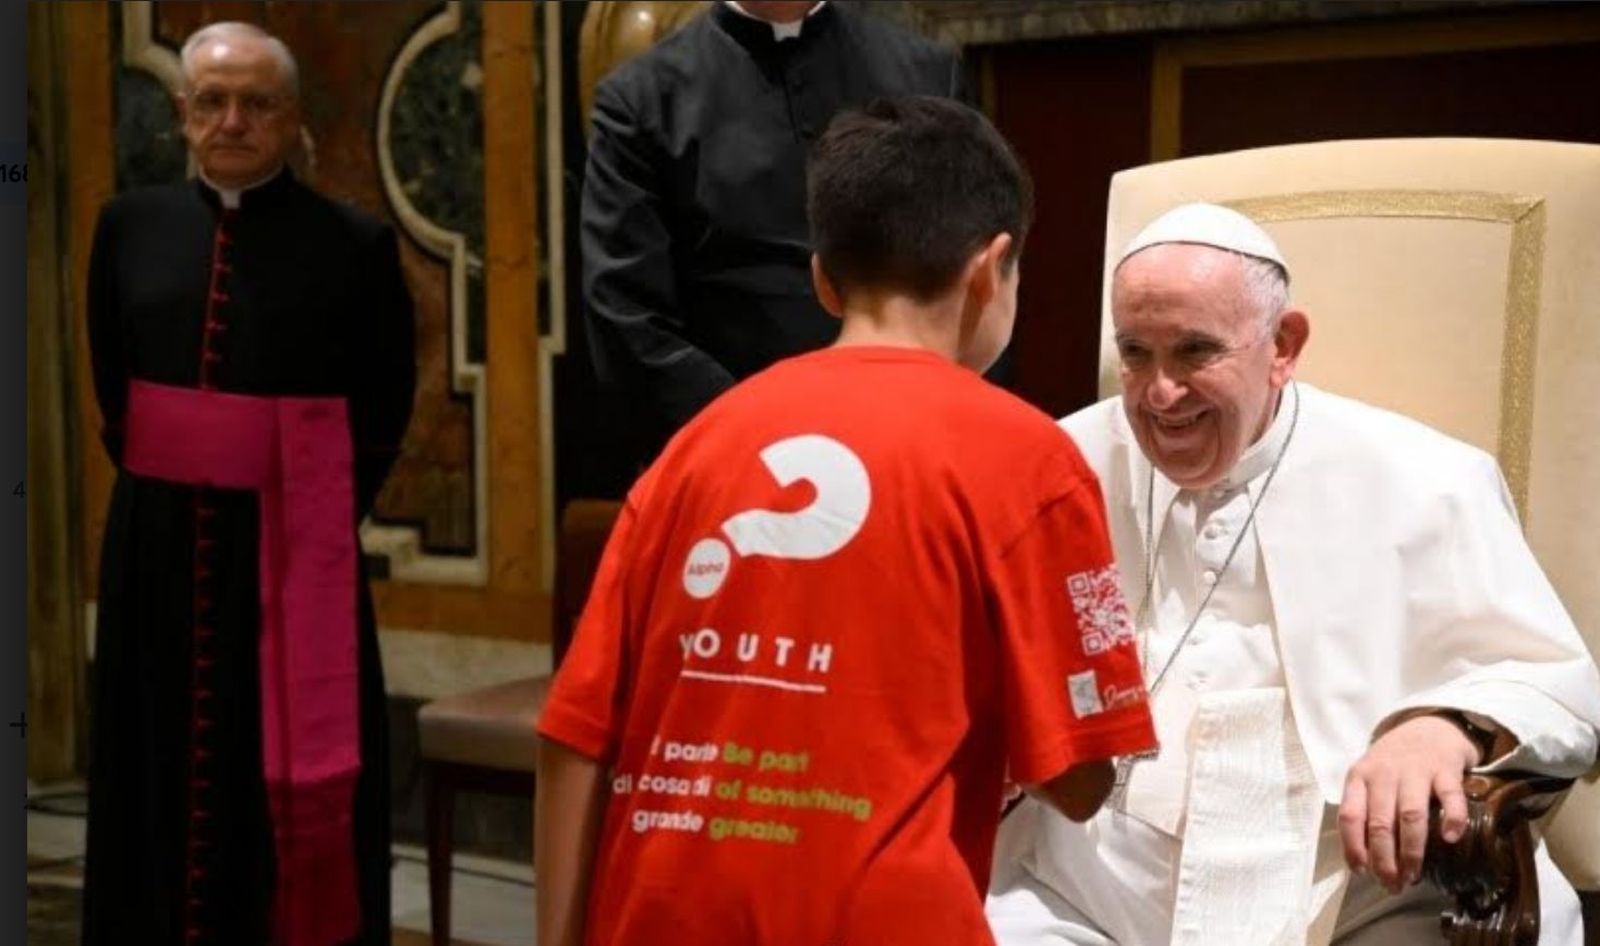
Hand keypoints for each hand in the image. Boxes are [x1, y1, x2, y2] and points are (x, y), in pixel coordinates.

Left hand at [1338, 714, 1481, 893]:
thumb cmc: (1394, 764)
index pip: (1350, 815)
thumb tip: (1361, 861)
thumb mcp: (1369, 779)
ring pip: (1410, 815)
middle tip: (1392, 884)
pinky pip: (1450, 796)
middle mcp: (1384, 773)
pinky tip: (1451, 839)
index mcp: (1360, 777)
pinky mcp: (1446, 769)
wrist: (1428, 726)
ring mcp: (1416, 770)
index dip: (1353, 846)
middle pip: (1380, 822)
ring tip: (1413, 875)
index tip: (1362, 871)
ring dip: (1411, 850)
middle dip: (1384, 859)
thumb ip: (1364, 810)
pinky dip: (1452, 819)